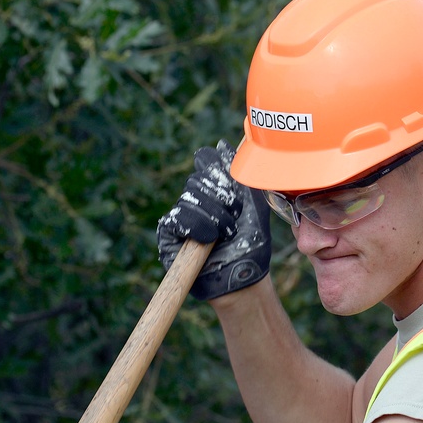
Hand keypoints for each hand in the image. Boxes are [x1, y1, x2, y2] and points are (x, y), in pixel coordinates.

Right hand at [157, 139, 270, 300]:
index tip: (235, 199)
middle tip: (233, 224)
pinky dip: (196, 228)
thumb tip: (222, 145)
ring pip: (188, 199)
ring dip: (213, 220)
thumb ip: (240, 177)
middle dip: (222, 203)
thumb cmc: (251, 246)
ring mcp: (180, 218)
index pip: (207, 164)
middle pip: (197, 181)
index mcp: (213, 191)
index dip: (221, 178)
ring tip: (224, 237)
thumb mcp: (253, 207)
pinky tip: (208, 240)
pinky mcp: (168, 237)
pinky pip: (175, 219)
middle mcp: (194, 201)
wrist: (243, 276)